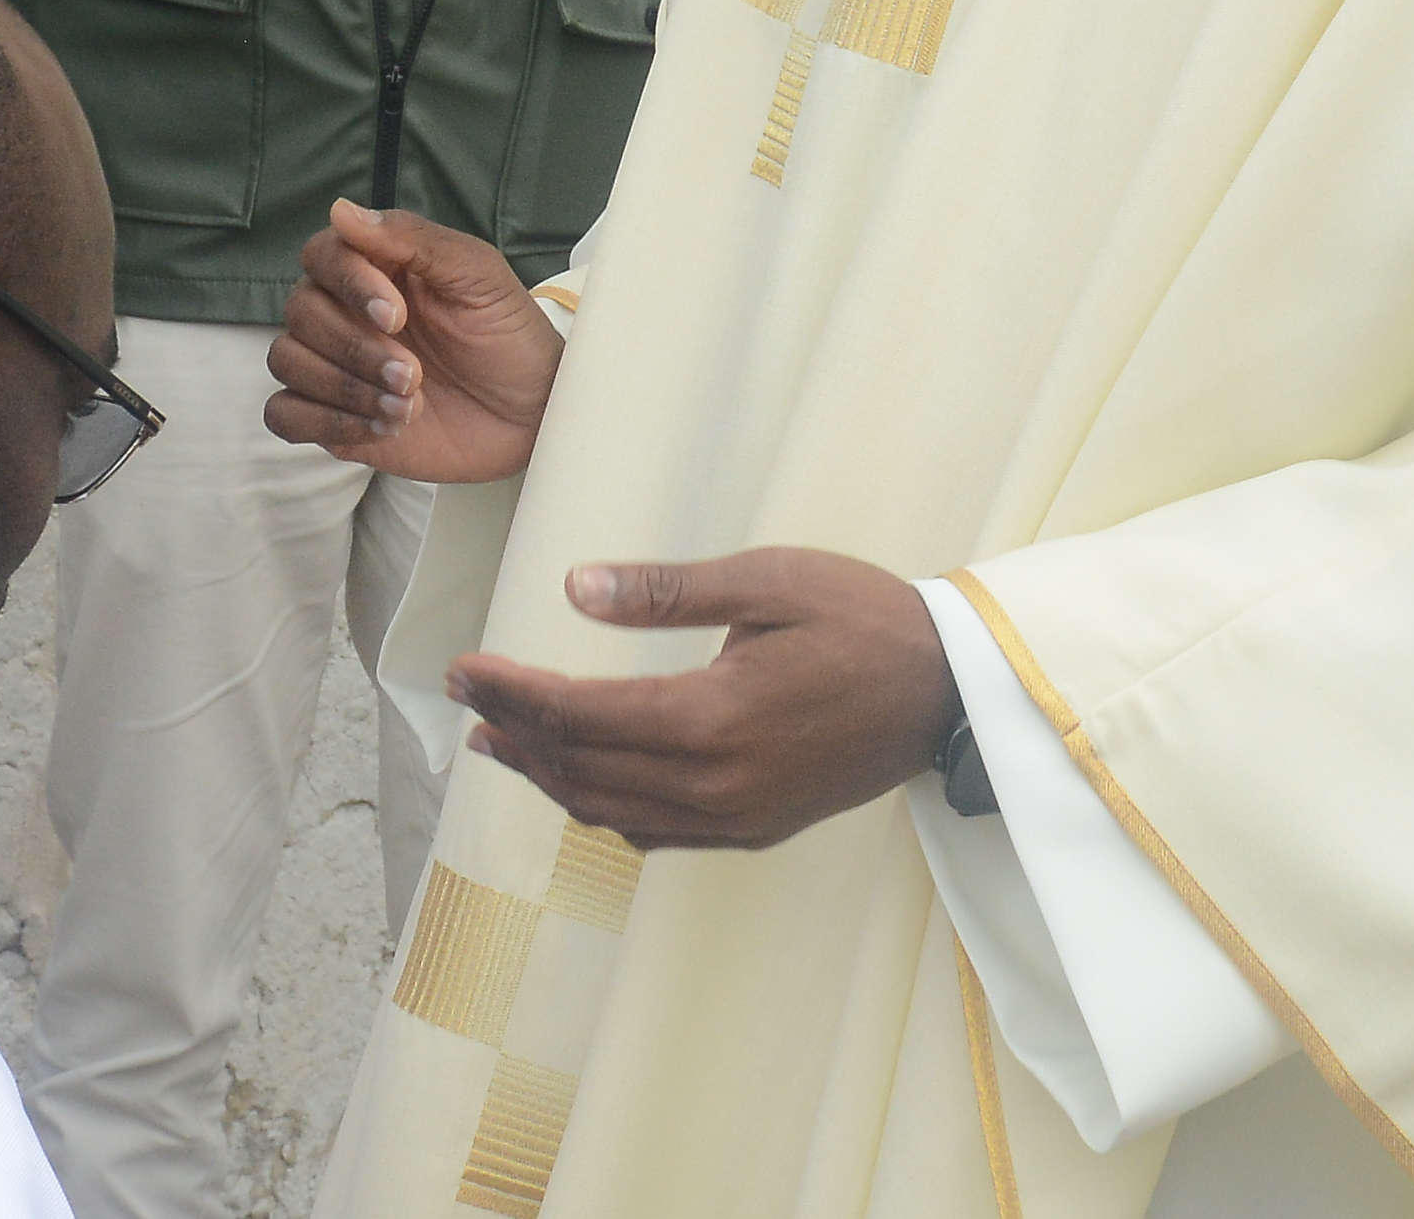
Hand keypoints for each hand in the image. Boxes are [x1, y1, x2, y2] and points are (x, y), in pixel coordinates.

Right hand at [264, 198, 562, 481]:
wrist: (533, 415)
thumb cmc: (509, 338)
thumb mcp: (478, 278)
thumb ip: (414, 239)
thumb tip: (341, 210)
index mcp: (377, 269)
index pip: (322, 255)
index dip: (349, 284)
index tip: (398, 316)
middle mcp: (346, 313)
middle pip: (300, 311)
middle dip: (355, 347)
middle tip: (415, 373)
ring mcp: (336, 366)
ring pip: (287, 360)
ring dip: (344, 386)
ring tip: (407, 405)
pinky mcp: (333, 418)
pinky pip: (285, 415)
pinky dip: (325, 420)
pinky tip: (381, 426)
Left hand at [450, 549, 959, 849]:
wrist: (951, 691)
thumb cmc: (862, 617)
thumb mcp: (767, 578)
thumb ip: (664, 591)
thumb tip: (572, 588)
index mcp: (711, 717)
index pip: (578, 712)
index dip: (511, 691)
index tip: (463, 668)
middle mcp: (716, 783)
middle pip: (582, 767)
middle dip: (514, 731)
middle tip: (465, 697)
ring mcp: (737, 816)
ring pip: (611, 810)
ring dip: (548, 776)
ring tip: (499, 741)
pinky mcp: (757, 828)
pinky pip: (657, 834)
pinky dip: (605, 809)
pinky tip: (581, 784)